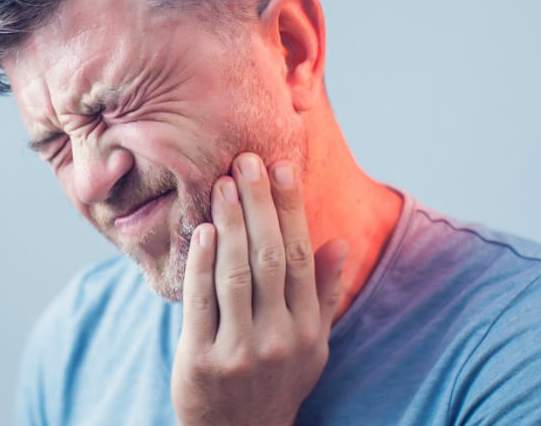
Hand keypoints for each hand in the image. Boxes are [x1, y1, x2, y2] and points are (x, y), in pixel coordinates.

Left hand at [171, 153, 348, 425]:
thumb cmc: (277, 379)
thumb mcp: (313, 345)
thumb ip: (324, 294)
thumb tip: (340, 242)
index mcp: (308, 329)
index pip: (302, 257)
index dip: (291, 209)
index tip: (283, 167)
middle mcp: (280, 338)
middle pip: (271, 258)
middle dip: (259, 205)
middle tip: (246, 160)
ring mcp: (240, 351)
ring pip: (236, 275)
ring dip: (230, 224)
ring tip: (223, 184)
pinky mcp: (202, 360)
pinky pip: (201, 302)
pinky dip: (200, 263)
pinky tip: (201, 230)